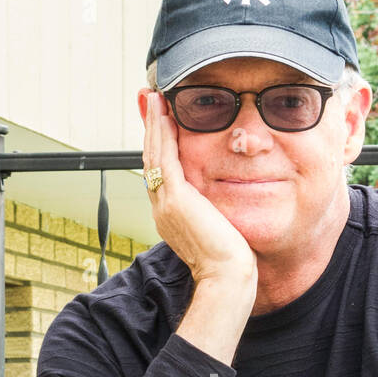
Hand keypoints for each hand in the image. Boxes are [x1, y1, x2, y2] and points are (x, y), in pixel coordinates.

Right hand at [140, 90, 257, 284]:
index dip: (157, 145)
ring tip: (153, 99)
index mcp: (170, 216)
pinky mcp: (175, 199)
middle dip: (150, 128)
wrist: (227, 277)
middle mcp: (162, 208)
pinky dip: (162, 134)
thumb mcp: (217, 230)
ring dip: (153, 124)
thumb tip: (220, 206)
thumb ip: (213, 213)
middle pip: (150, 159)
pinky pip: (164, 158)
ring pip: (153, 154)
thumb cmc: (229, 262)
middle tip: (148, 100)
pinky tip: (164, 115)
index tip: (159, 122)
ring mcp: (165, 204)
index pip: (160, 172)